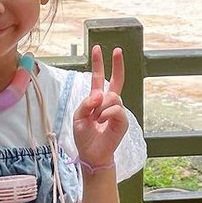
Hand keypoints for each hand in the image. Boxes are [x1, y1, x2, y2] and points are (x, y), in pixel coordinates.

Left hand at [73, 45, 127, 171]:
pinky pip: (116, 109)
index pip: (98, 78)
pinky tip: (102, 121)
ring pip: (112, 97)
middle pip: (116, 80)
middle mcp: (109, 103)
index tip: (97, 49)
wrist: (91, 154)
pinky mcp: (123, 120)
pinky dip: (106, 114)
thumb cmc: (84, 136)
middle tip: (117, 50)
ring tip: (96, 119)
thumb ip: (86, 103)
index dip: (98, 64)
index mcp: (97, 100)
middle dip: (117, 64)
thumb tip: (100, 94)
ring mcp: (117, 111)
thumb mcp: (78, 117)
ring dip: (101, 107)